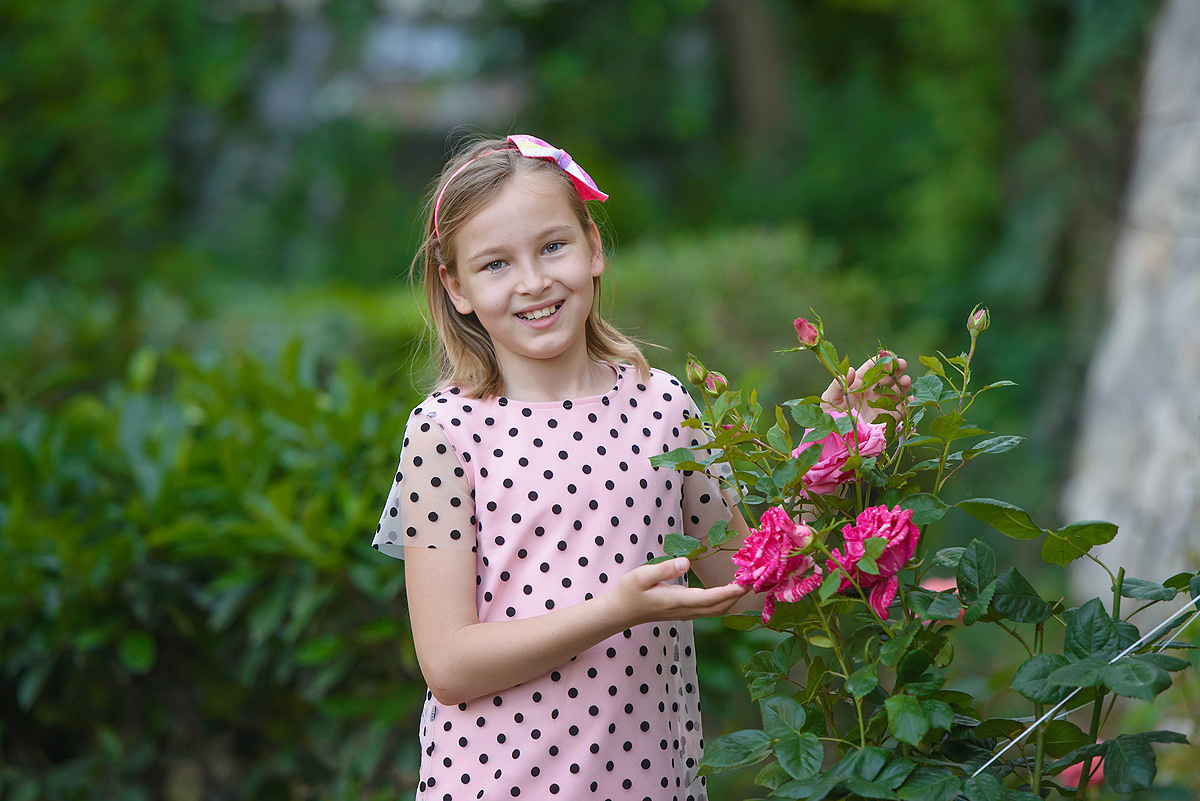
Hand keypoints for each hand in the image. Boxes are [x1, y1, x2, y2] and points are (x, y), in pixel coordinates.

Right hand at [609, 558, 748, 625]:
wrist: (621, 612)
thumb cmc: (629, 591)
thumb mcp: (641, 575)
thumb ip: (664, 568)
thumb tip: (685, 562)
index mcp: (676, 601)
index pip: (708, 599)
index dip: (727, 592)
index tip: (743, 584)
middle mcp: (684, 611)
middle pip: (718, 608)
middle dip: (736, 595)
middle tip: (752, 578)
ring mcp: (685, 614)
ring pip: (715, 611)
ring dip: (731, 599)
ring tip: (744, 581)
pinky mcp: (684, 612)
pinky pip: (709, 610)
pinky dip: (722, 600)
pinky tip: (727, 589)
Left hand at [821, 352, 910, 424]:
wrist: (835, 438)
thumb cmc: (830, 416)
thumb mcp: (830, 399)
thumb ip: (838, 385)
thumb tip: (850, 370)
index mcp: (859, 383)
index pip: (872, 368)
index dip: (881, 361)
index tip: (888, 357)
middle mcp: (872, 391)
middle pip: (888, 376)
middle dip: (896, 369)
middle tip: (902, 364)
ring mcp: (881, 404)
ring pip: (897, 390)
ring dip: (903, 383)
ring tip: (905, 380)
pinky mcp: (888, 418)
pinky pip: (901, 410)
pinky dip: (909, 404)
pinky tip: (912, 399)